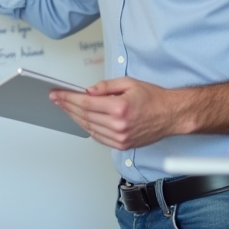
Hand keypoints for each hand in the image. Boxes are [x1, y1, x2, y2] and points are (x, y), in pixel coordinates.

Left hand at [50, 77, 180, 149]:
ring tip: (67, 109)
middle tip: (57, 100)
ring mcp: (120, 137)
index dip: (68, 98)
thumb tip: (88, 91)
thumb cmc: (153, 98)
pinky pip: (98, 137)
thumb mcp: (129, 83)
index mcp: (119, 107)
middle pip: (84, 116)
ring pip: (89, 128)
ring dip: (75, 118)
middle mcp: (119, 125)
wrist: (171, 115)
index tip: (57, 94)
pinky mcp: (122, 145)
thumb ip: (106, 87)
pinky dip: (88, 128)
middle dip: (68, 107)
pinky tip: (83, 120)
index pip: (86, 103)